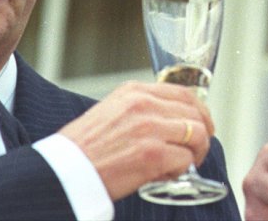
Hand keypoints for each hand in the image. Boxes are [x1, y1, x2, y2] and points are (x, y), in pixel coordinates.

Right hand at [59, 80, 214, 200]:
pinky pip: (185, 160)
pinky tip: (166, 175)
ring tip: (182, 164)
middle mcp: (145, 104)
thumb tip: (168, 121)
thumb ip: (140, 109)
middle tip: (196, 150)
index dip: (200, 111)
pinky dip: (181, 170)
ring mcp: (150, 129)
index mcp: (134, 91)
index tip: (203, 124)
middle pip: (194, 114)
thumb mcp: (111, 111)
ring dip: (195, 153)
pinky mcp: (152, 155)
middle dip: (201, 135)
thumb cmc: (83, 148)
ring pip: (196, 136)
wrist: (63, 171)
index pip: (184, 93)